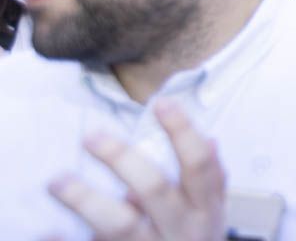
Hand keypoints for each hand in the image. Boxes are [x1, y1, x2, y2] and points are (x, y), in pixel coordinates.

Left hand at [47, 99, 224, 240]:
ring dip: (88, 200)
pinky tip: (46, 233)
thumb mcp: (212, 217)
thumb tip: (209, 141)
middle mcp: (180, 230)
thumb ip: (210, 183)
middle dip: (123, 160)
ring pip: (121, 225)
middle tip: (92, 136)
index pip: (200, 167)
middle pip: (155, 190)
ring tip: (58, 180)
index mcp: (205, 211)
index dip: (183, 133)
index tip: (162, 104)